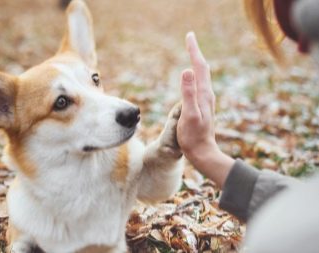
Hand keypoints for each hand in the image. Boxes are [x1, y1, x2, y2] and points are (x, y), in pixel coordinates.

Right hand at [177, 32, 234, 187]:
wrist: (203, 152)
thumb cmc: (193, 137)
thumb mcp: (188, 115)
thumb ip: (188, 93)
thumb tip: (187, 70)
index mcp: (204, 94)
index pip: (199, 66)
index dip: (194, 50)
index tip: (189, 36)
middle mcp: (207, 94)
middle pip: (203, 68)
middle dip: (196, 52)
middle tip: (190, 39)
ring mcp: (206, 100)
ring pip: (202, 76)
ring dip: (197, 62)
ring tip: (192, 52)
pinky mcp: (202, 106)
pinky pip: (199, 84)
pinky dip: (196, 74)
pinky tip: (193, 77)